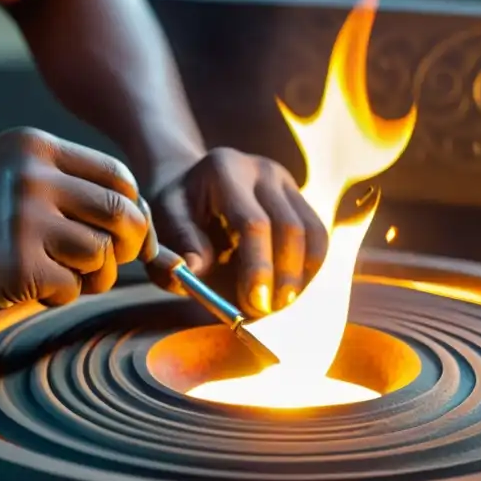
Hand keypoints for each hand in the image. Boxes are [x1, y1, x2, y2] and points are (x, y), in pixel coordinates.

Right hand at [0, 128, 148, 318]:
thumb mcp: (1, 171)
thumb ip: (58, 183)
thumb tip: (129, 217)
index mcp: (35, 148)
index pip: (117, 176)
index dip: (132, 209)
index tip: (127, 233)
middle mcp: (37, 178)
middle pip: (122, 214)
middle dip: (128, 246)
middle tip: (109, 263)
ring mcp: (29, 221)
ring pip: (101, 255)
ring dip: (91, 277)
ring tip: (59, 276)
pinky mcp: (21, 265)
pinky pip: (72, 288)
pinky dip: (58, 296)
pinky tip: (29, 288)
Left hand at [147, 148, 327, 318]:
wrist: (190, 185)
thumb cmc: (175, 211)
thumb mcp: (163, 224)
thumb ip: (179, 246)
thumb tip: (195, 270)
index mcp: (224, 170)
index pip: (253, 223)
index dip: (259, 267)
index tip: (256, 304)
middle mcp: (260, 169)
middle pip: (290, 226)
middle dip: (284, 275)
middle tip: (271, 311)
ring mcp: (284, 180)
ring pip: (312, 230)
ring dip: (302, 274)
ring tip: (283, 304)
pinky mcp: (297, 196)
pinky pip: (317, 234)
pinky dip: (309, 266)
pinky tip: (292, 288)